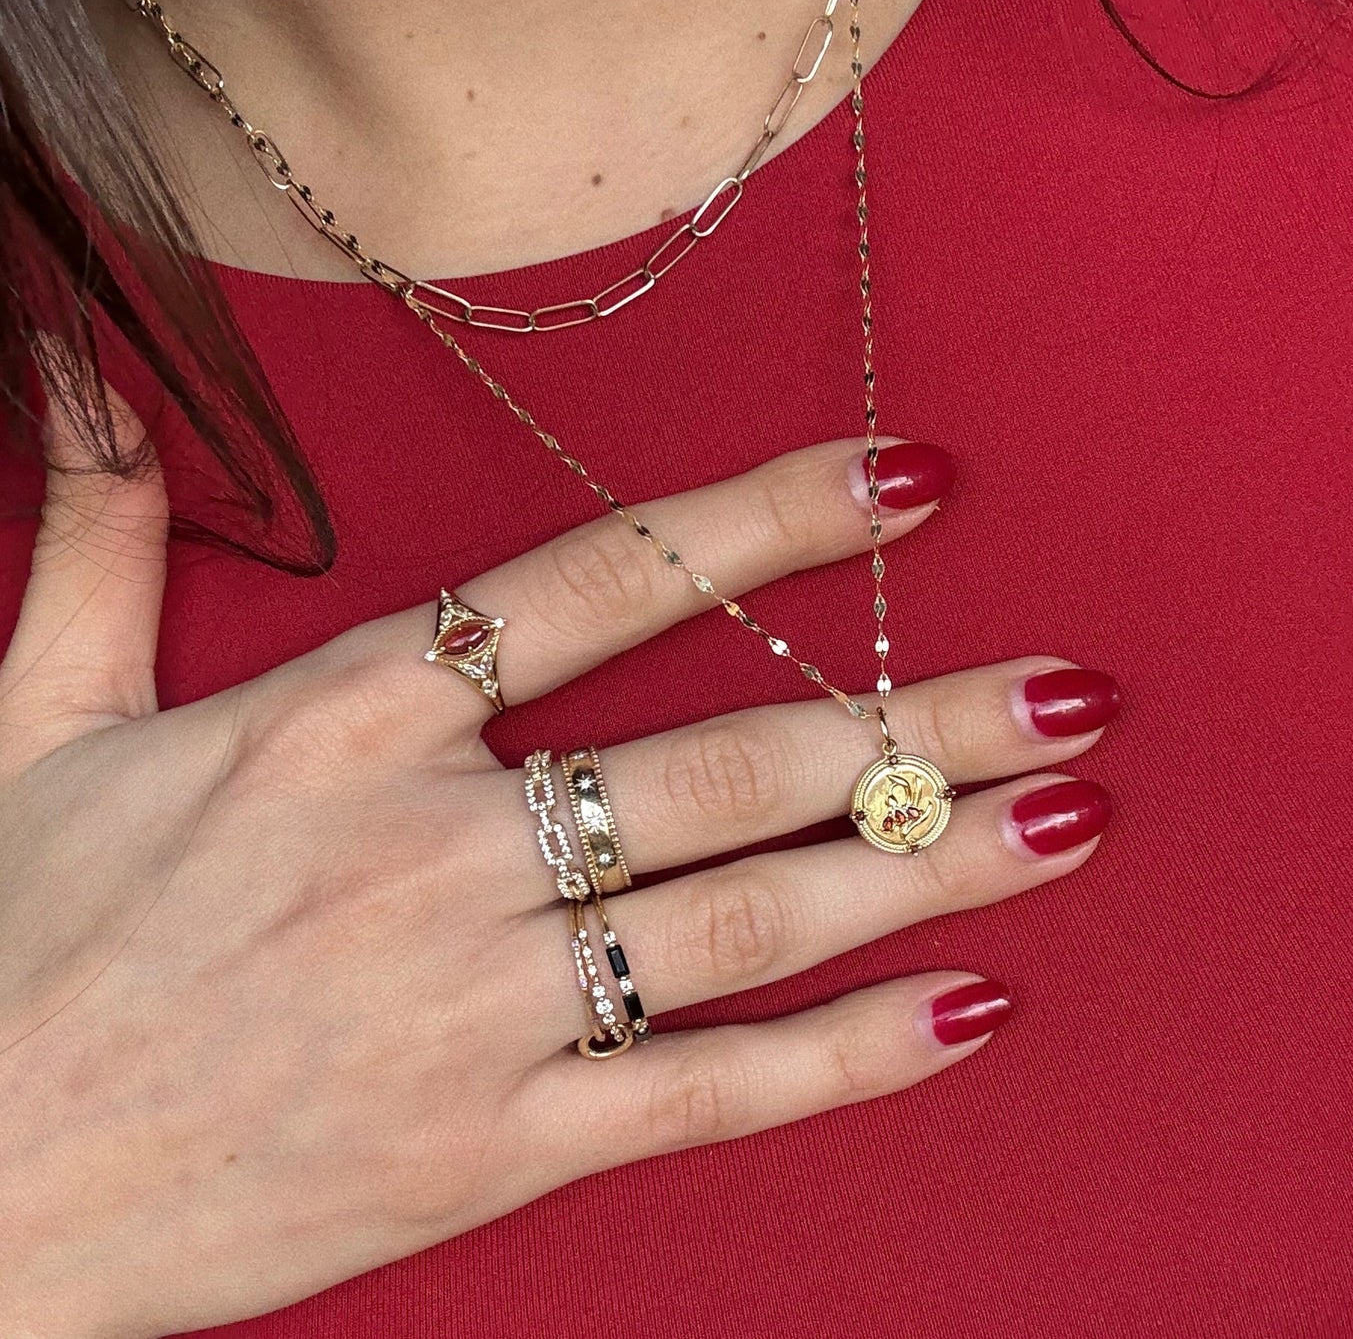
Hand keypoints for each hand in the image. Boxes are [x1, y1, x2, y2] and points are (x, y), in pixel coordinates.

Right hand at [0, 388, 1115, 1338]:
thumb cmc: (7, 950)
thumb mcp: (25, 722)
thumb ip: (98, 544)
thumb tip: (83, 376)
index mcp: (335, 720)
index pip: (604, 581)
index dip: (773, 521)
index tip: (911, 480)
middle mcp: (431, 848)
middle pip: (735, 759)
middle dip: (925, 721)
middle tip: (1075, 687)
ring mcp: (473, 1007)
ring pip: (754, 917)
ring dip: (932, 863)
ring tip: (1069, 815)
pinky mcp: (487, 1148)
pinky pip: (710, 1090)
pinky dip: (851, 1053)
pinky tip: (970, 1005)